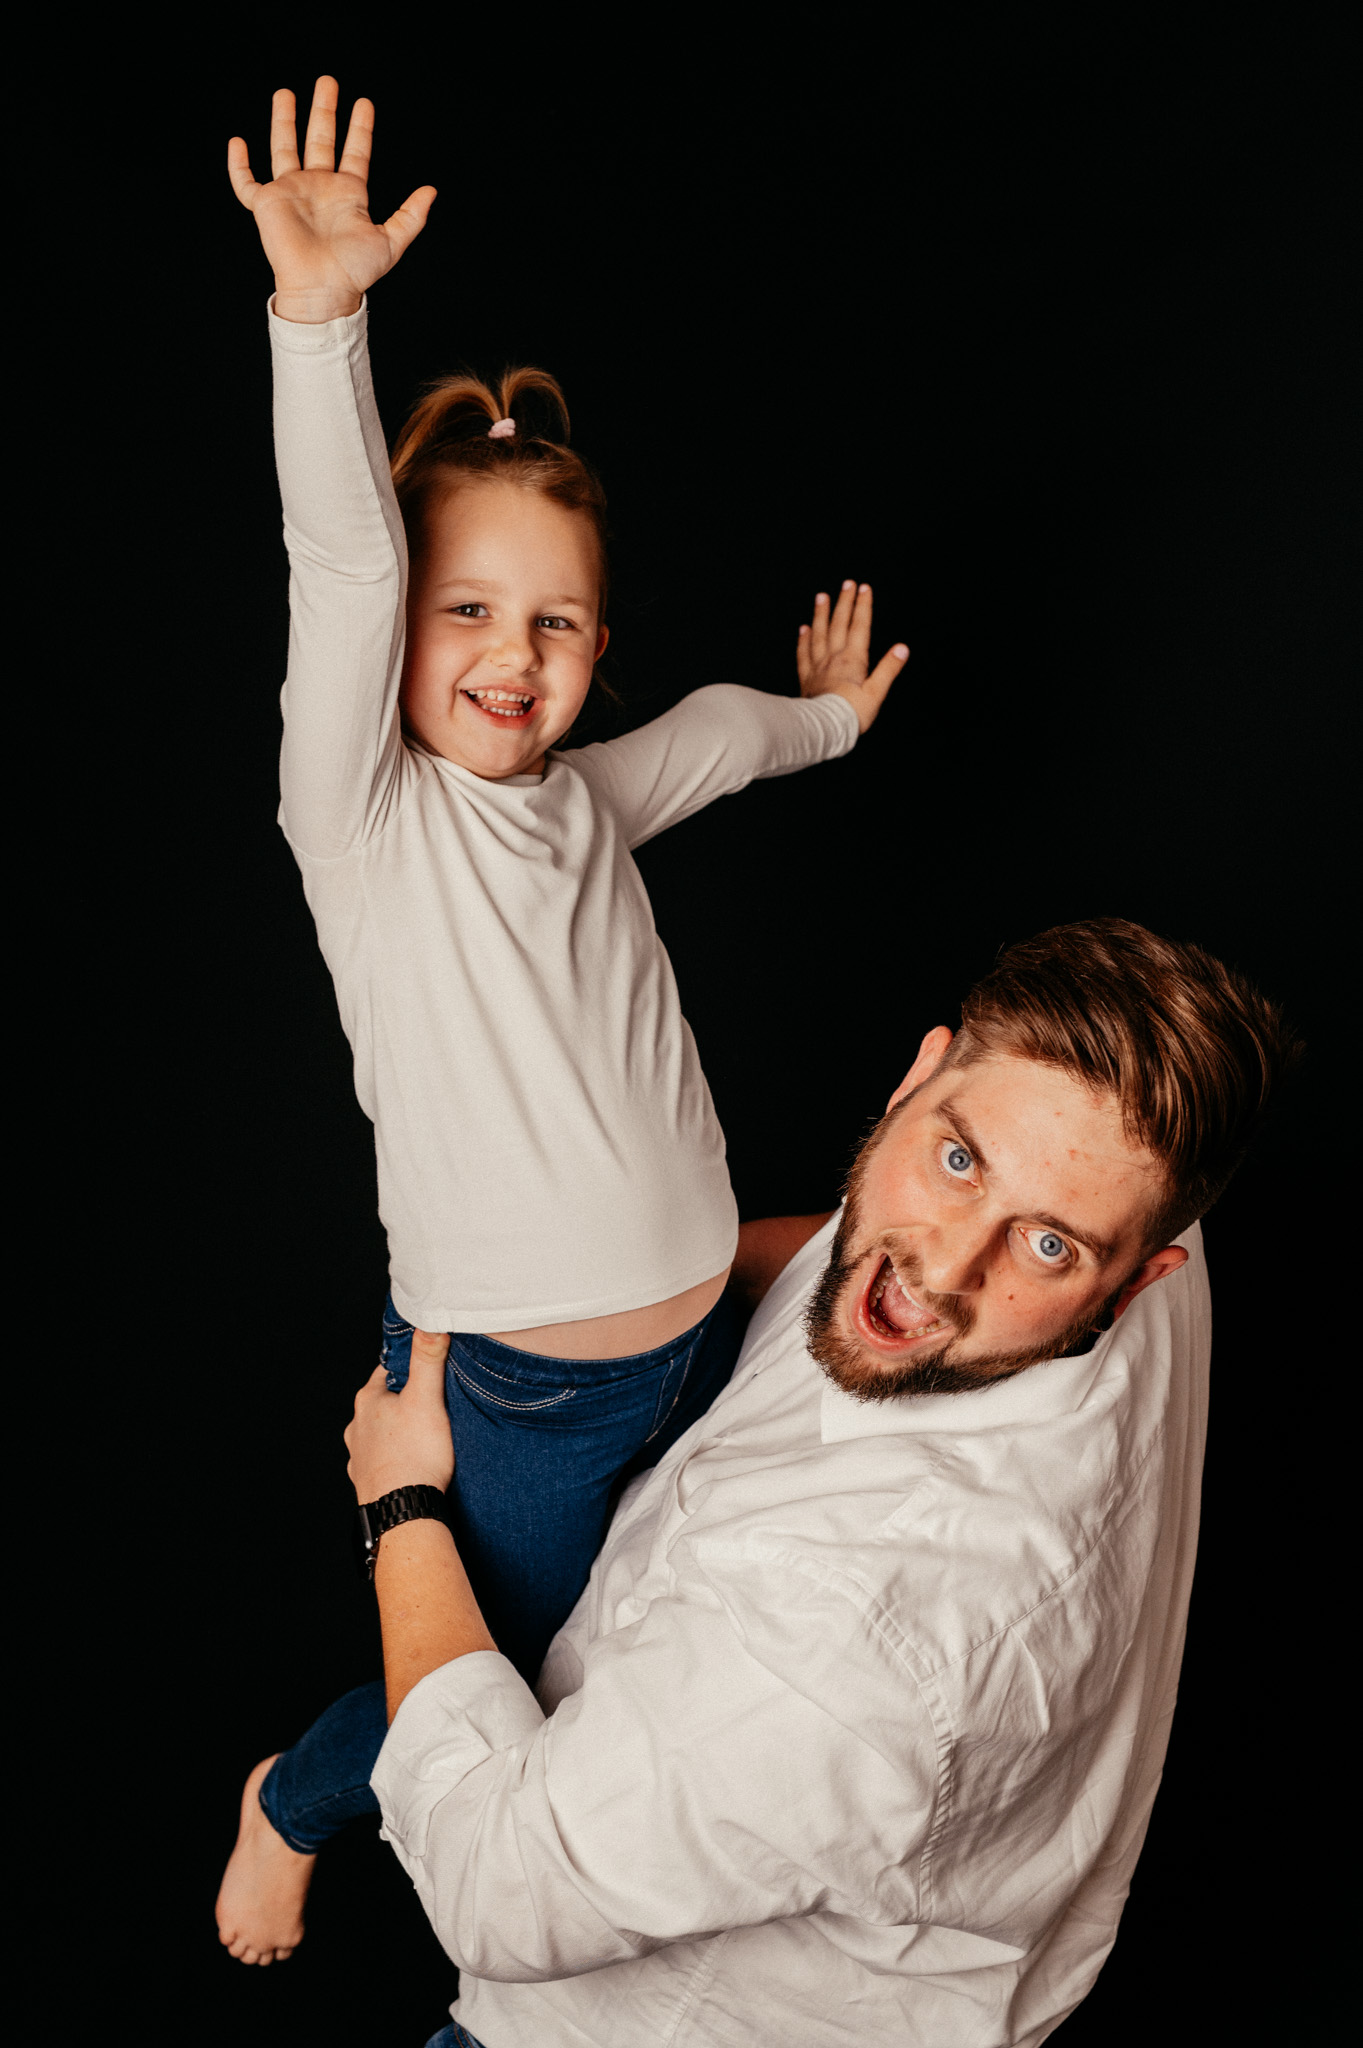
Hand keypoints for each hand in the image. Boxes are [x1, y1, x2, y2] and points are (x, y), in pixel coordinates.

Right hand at [228, 76, 435, 323]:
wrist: (322, 290)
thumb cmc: (354, 273)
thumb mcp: (390, 242)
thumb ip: (410, 216)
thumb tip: (431, 191)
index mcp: (347, 193)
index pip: (354, 152)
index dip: (360, 128)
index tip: (364, 103)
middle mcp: (319, 187)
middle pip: (320, 139)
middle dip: (324, 110)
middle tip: (328, 81)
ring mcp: (291, 193)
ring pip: (284, 148)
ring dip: (284, 120)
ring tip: (286, 92)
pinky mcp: (266, 205)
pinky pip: (246, 183)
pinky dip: (238, 165)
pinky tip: (236, 142)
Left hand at [345, 1330, 454, 1502]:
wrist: (403, 1512)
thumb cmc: (414, 1456)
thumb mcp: (426, 1399)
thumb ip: (428, 1358)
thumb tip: (430, 1320)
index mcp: (368, 1401)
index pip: (387, 1369)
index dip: (409, 1366)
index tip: (426, 1367)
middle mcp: (357, 1427)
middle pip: (383, 1402)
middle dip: (405, 1400)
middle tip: (433, 1401)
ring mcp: (360, 1455)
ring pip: (380, 1433)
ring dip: (399, 1431)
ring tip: (425, 1434)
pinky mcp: (368, 1481)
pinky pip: (383, 1461)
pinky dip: (396, 1458)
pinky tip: (413, 1463)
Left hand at [796, 580, 907, 733]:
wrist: (823, 729)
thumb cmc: (852, 714)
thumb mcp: (877, 692)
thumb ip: (888, 669)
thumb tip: (902, 648)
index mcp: (854, 660)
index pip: (860, 626)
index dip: (863, 606)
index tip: (864, 588)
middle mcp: (834, 658)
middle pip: (839, 624)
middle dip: (844, 602)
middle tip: (846, 584)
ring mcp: (818, 667)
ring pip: (819, 634)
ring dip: (821, 614)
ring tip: (822, 597)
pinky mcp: (806, 679)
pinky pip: (804, 654)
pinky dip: (804, 639)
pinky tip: (804, 629)